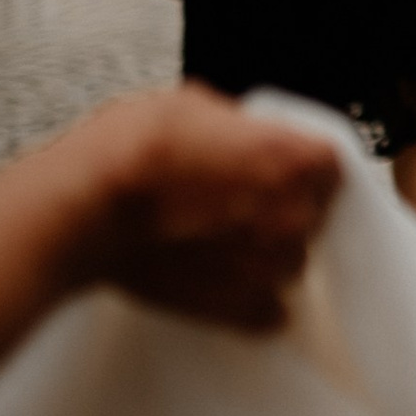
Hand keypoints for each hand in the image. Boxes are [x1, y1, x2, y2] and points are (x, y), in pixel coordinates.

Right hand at [69, 88, 342, 333]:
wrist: (85, 212)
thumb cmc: (134, 151)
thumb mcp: (196, 105)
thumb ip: (241, 127)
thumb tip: (245, 135)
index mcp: (297, 161)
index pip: (330, 164)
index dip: (300, 163)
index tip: (276, 165)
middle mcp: (297, 218)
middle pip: (312, 214)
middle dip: (281, 207)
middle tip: (233, 199)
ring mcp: (272, 270)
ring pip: (290, 261)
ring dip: (263, 253)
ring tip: (214, 238)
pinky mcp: (240, 310)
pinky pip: (269, 309)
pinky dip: (249, 298)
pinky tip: (215, 276)